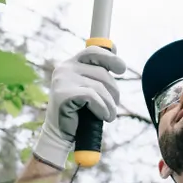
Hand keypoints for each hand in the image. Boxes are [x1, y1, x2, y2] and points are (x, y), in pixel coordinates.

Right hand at [33, 46, 126, 168]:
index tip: (122, 69)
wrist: (60, 134)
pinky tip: (104, 116)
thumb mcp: (88, 88)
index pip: (93, 51)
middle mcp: (64, 68)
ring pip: (100, 87)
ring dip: (110, 104)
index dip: (110, 58)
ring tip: (110, 115)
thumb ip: (96, 71)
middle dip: (114, 90)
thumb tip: (114, 48)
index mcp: (70, 64)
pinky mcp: (64, 93)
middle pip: (102, 72)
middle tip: (116, 103)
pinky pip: (93, 97)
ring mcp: (63, 80)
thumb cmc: (78, 112)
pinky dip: (103, 108)